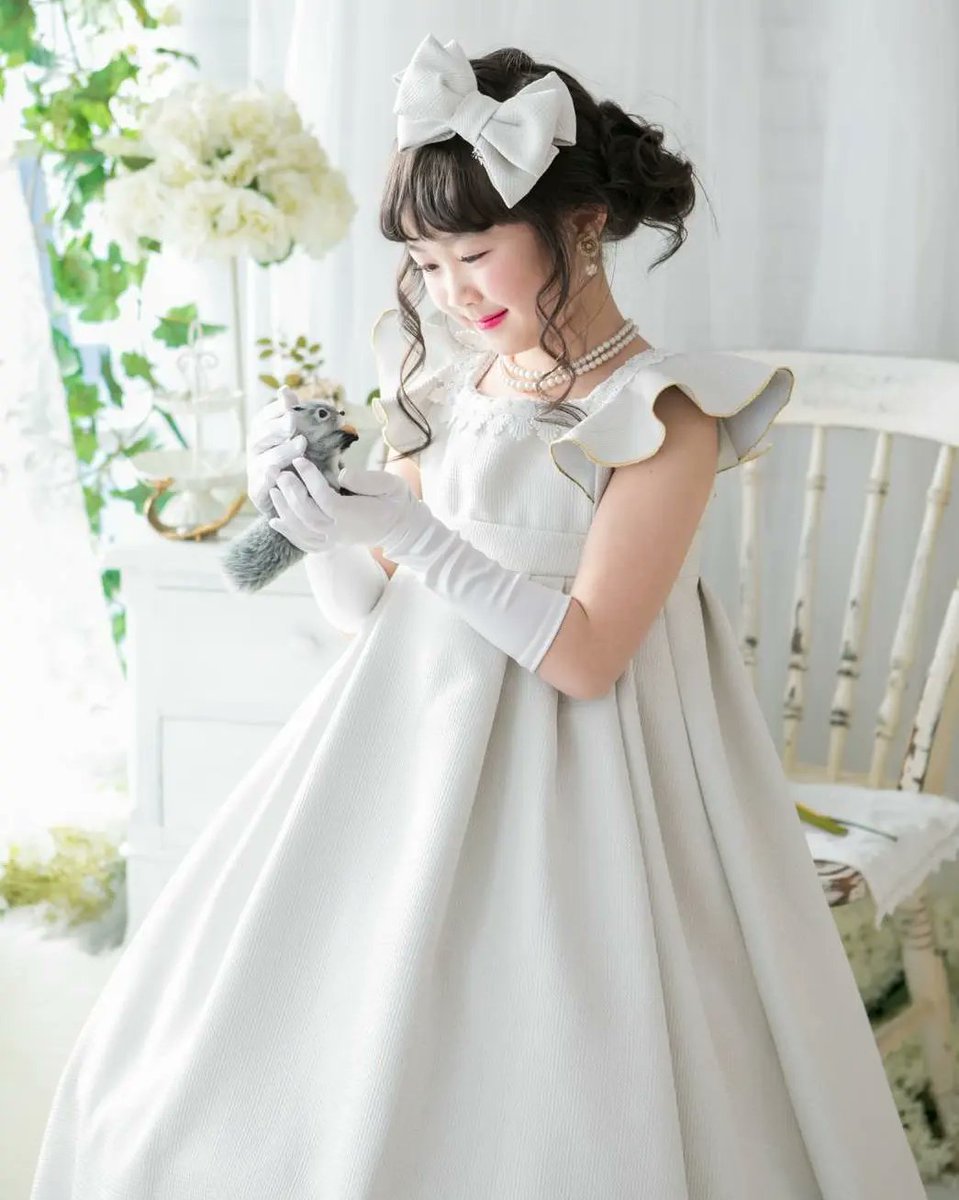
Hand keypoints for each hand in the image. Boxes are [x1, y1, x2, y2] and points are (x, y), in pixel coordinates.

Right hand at [246, 389, 307, 515]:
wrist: (292, 498)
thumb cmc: (297, 462)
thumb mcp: (300, 438)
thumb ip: (296, 416)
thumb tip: (285, 389)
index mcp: (263, 431)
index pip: (266, 415)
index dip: (277, 407)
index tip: (289, 398)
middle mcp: (256, 448)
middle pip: (262, 434)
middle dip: (278, 426)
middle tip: (293, 420)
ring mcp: (254, 469)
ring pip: (267, 458)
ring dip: (283, 451)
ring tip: (301, 444)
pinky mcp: (257, 491)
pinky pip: (263, 484)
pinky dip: (272, 478)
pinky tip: (282, 472)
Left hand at [272, 458, 417, 550]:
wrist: (401, 527)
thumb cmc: (395, 501)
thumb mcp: (389, 484)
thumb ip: (367, 480)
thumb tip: (342, 475)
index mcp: (354, 516)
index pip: (324, 498)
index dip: (310, 480)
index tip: (300, 460)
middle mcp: (339, 531)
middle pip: (307, 515)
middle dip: (291, 493)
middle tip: (281, 472)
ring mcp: (334, 540)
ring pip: (302, 529)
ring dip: (285, 509)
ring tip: (274, 489)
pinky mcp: (330, 544)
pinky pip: (304, 543)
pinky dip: (288, 533)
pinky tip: (274, 521)